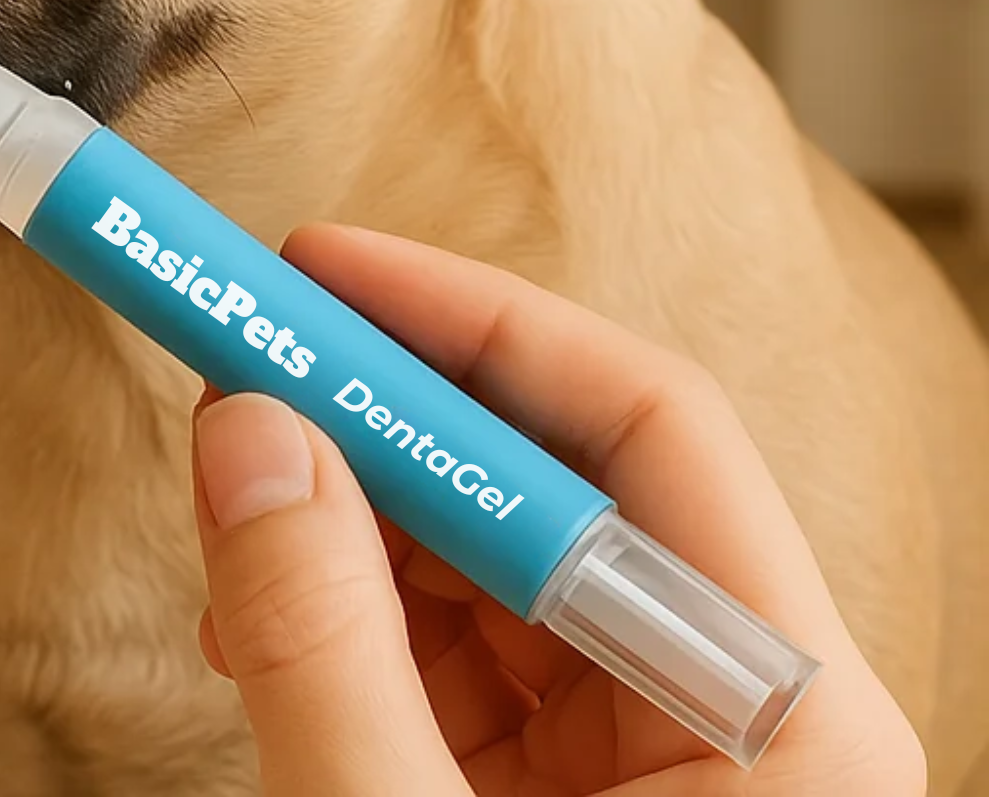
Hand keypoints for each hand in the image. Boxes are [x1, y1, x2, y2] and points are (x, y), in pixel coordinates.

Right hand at [191, 226, 924, 794]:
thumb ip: (323, 647)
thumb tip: (244, 435)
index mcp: (781, 717)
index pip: (647, 428)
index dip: (473, 322)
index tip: (319, 268)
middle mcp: (731, 712)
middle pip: (556, 482)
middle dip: (382, 420)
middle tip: (245, 356)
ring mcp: (648, 758)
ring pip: (490, 564)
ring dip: (347, 516)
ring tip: (235, 500)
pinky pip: (456, 653)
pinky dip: (349, 615)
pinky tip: (263, 614)